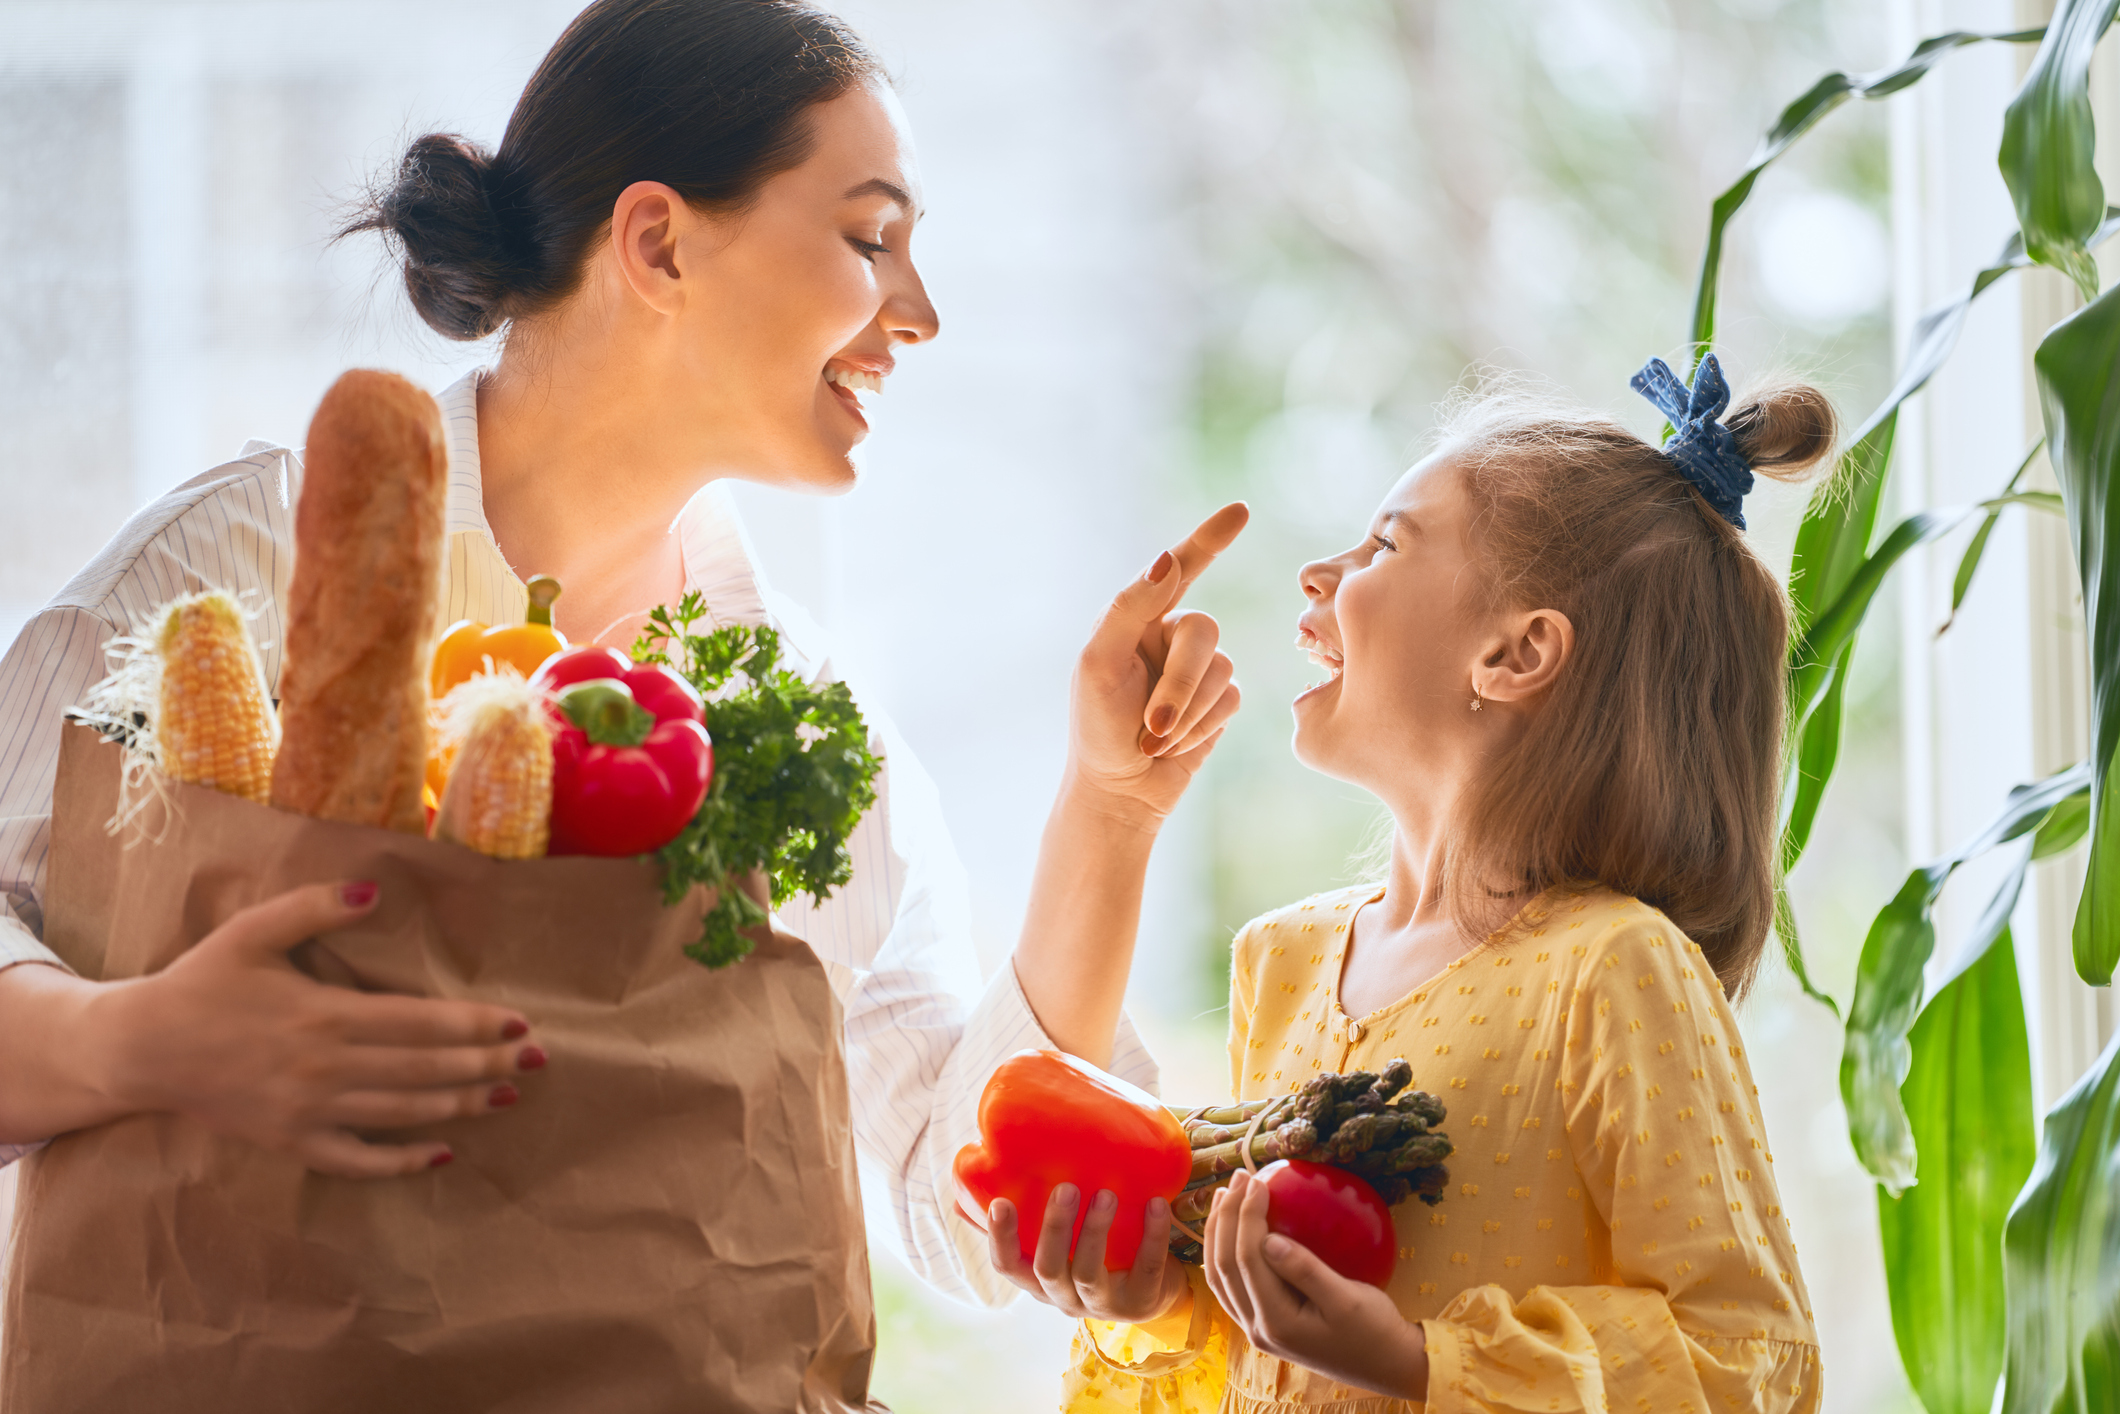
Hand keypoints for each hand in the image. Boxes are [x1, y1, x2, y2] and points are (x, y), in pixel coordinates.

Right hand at [93, 880, 544, 1178]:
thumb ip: (313, 906)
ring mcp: (308, 1112)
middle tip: (538, 1061)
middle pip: (422, 1070)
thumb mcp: (252, 931)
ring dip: (460, 1106)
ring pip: (401, 1114)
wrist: (140, 1050)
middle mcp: (323, 1068)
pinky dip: (401, 1162)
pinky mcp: (291, 1142)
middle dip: (485, 1065)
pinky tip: (442, 1154)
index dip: (473, 1025)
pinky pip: (356, 1160)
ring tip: (508, 1097)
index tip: (520, 1023)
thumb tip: (374, 891)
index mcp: (322, 1015)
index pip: (418, 1023)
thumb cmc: (202, 983)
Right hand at [977, 1182, 1190, 1326]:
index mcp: (1040, 1281)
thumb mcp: (1058, 1247)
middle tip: (1066, 1189)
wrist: (1154, 1292)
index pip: (1009, 1266)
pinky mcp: (1140, 1302)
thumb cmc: (1096, 1257)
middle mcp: (1065, 1297)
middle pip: (1049, 1269)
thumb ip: (1023, 1225)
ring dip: (1095, 1231)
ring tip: (1106, 1194)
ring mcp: (1102, 1304)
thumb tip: (963, 1199)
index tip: (1000, 1202)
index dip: (1001, 1238)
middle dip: (1055, 1229)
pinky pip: (1146, 1268)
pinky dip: (1152, 1236)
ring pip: (1090, 1273)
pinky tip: (1155, 1204)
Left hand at [1068, 503, 1248, 822]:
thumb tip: (1167, 560)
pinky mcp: (1217, 703)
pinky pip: (1229, 699)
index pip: (1180, 568)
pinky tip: (1174, 746)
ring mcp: (1197, 671)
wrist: (1118, 792)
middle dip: (1179, 684)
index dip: (1210, 538)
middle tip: (1151, 725)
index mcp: (1137, 619)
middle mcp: (1170, 638)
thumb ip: (1129, 608)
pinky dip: (1200, 727)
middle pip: (1203, 632)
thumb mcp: (1099, 663)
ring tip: (1154, 738)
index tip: (1241, 511)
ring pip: (1220, 669)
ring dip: (1186, 713)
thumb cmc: (1096, 728)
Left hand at [1202, 1170, 1426, 1400]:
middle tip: (1240, 1177)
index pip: (1247, 1260)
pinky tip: (1231, 1228)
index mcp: (1276, 1322)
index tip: (1258, 1181)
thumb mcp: (1348, 1299)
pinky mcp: (1261, 1324)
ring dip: (1217, 1233)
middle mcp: (1257, 1329)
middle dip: (1225, 1217)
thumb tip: (1269, 1239)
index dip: (1246, 1216)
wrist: (1384, 1366)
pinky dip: (1223, 1252)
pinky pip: (1230, 1285)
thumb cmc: (1374, 1329)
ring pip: (1219, 1277)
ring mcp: (1255, 1329)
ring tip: (1225, 1195)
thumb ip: (1306, 1271)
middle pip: (1224, 1266)